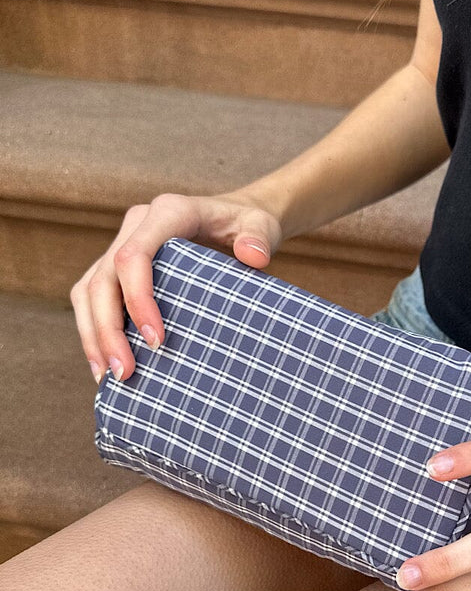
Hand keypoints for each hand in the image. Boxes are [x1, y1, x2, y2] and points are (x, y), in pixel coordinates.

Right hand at [70, 191, 283, 384]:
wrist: (234, 217)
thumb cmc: (247, 224)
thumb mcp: (261, 226)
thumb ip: (259, 237)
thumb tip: (253, 256)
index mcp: (168, 213)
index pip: (134, 257)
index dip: (137, 299)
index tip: (157, 341)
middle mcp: (138, 224)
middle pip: (103, 278)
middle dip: (108, 329)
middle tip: (125, 372)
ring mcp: (123, 243)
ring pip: (89, 290)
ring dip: (94, 335)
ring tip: (108, 377)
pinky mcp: (118, 265)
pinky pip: (93, 297)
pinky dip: (94, 330)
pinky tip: (105, 364)